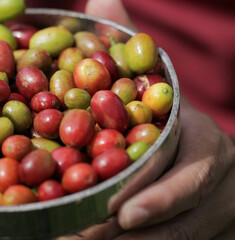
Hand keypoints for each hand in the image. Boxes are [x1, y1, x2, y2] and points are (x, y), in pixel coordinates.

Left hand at [60, 1, 234, 238]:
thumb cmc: (170, 123)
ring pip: (180, 239)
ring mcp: (218, 216)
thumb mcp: (155, 84)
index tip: (121, 211)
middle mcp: (218, 181)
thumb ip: (129, 50)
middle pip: (184, 214)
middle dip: (138, 231)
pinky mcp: (209, 238)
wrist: (207, 166)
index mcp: (205, 142)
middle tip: (91, 238)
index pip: (185, 169)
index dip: (154, 190)